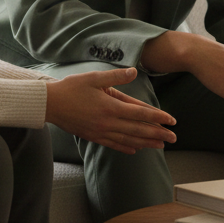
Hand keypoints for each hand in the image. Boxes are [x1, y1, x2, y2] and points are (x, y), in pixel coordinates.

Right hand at [46, 67, 176, 154]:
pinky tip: (136, 150)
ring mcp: (101, 132)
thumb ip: (116, 77)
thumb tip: (135, 72)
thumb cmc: (71, 88)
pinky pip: (114, 145)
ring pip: (129, 140)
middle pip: (139, 130)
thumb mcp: (93, 78)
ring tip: (160, 146)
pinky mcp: (93, 136)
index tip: (172, 121)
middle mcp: (108, 122)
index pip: (141, 113)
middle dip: (158, 134)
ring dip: (146, 143)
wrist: (50, 104)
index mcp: (110, 106)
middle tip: (173, 138)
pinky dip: (127, 148)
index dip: (158, 117)